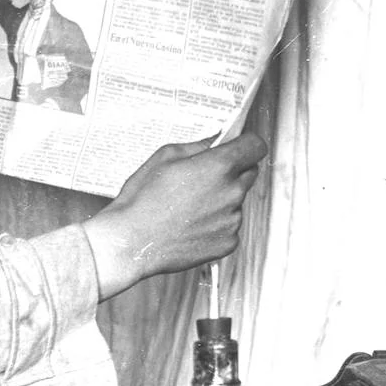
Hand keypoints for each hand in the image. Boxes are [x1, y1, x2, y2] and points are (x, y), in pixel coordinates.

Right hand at [84, 132, 267, 298]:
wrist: (131, 242)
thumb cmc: (142, 202)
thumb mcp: (163, 158)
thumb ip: (196, 146)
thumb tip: (212, 143)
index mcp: (219, 167)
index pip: (255, 146)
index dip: (246, 144)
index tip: (239, 147)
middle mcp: (232, 192)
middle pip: (249, 173)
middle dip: (232, 172)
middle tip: (203, 179)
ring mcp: (232, 220)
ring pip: (236, 202)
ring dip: (220, 200)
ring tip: (188, 207)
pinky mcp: (227, 242)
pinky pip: (228, 226)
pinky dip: (214, 225)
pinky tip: (189, 224)